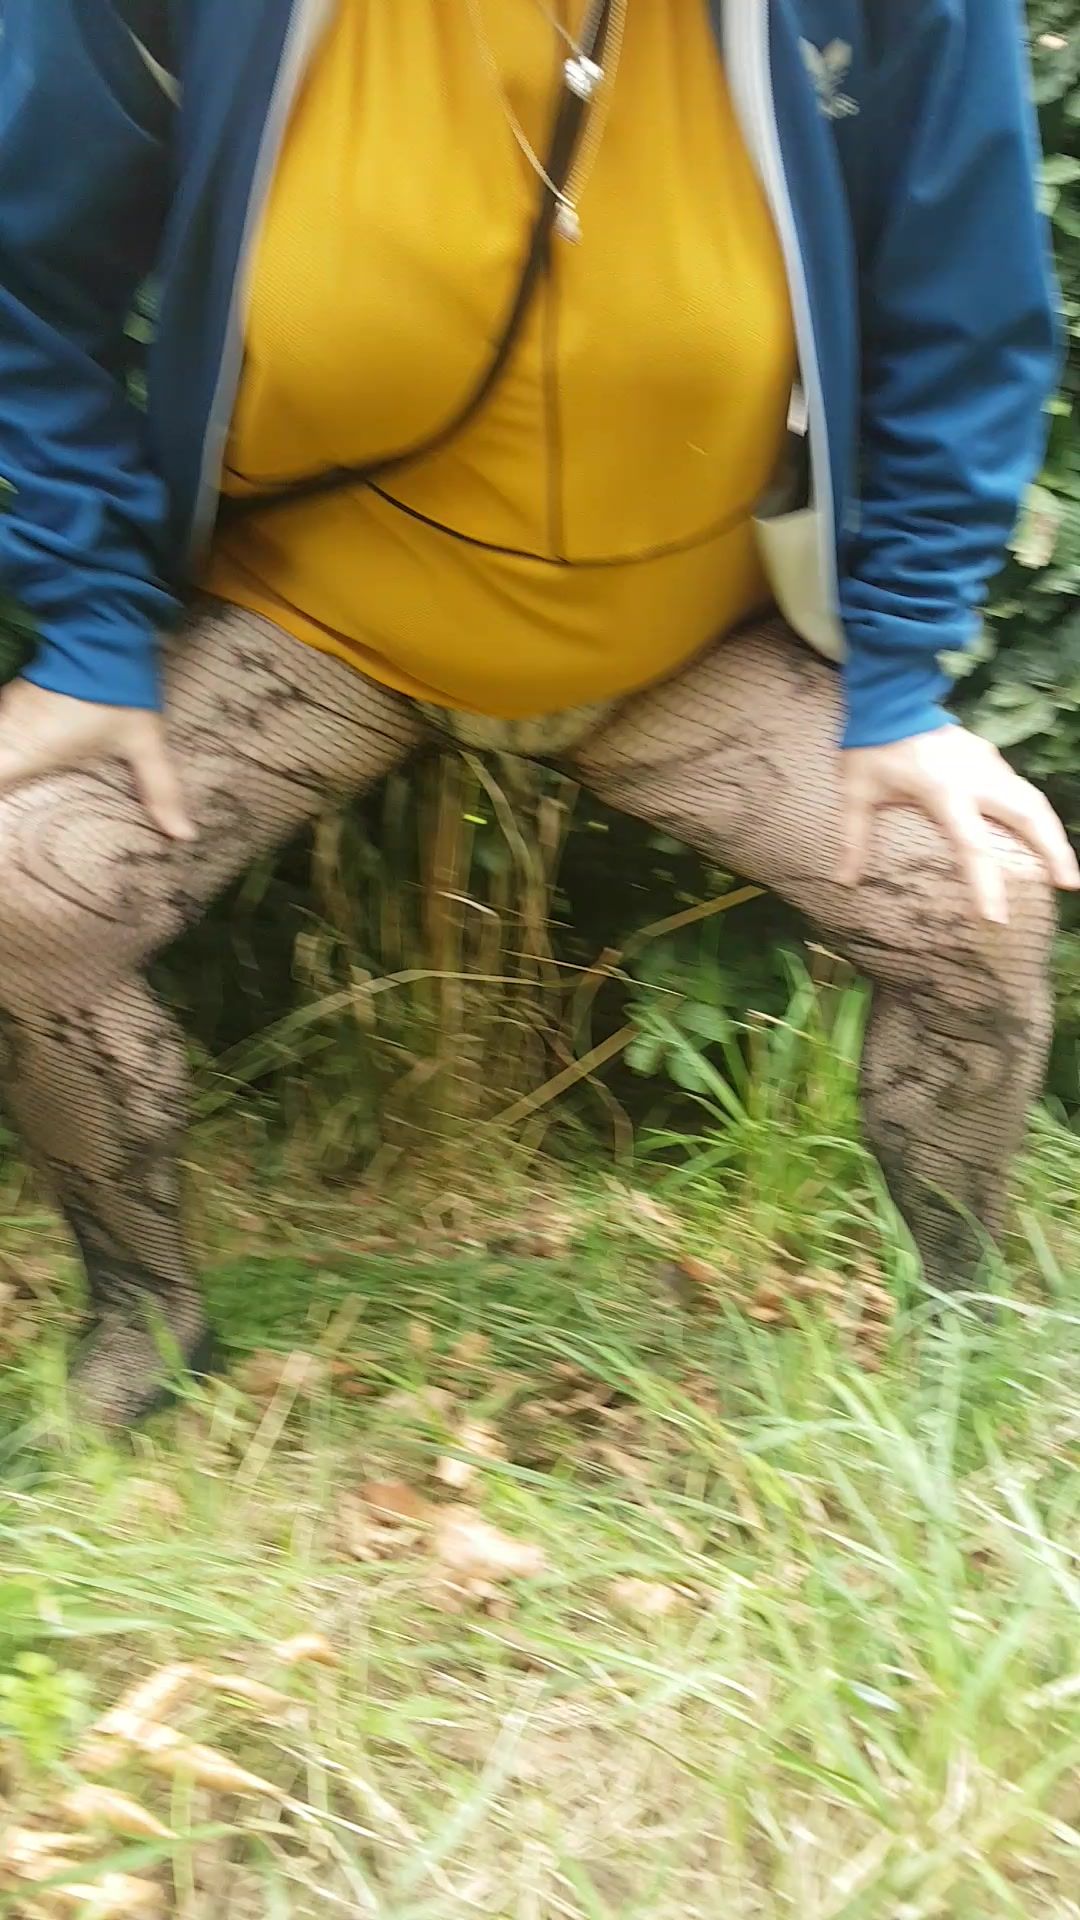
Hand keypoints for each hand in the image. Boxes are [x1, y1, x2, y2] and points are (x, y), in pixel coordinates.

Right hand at [0, 679, 194, 840]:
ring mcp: (7, 709)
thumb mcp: (143, 741)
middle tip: (16, 804)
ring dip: (7, 758)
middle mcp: (10, 730)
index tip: (10, 822)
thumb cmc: (119, 689)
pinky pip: (0, 724)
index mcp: (32, 749)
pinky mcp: (11, 693)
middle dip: (5, 782)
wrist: (100, 626)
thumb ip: (159, 788)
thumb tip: (183, 835)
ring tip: (20, 783)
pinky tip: (19, 749)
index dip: (0, 804)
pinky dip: (7, 741)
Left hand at [839, 725, 1079, 923]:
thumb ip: (854, 839)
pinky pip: (1020, 789)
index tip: (996, 917)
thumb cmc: (871, 746)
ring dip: (1052, 832)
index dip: (986, 883)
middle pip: (1029, 815)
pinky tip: (1038, 836)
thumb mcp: (856, 793)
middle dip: (1053, 849)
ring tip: (1064, 869)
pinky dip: (1035, 815)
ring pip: (1032, 800)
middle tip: (1068, 886)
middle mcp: (976, 777)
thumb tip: (843, 882)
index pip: (973, 845)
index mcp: (944, 791)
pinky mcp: (990, 756)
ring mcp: (988, 763)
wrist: (889, 696)